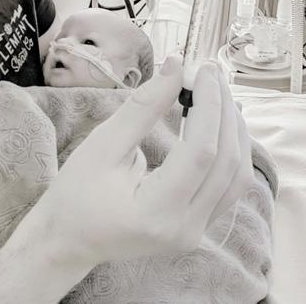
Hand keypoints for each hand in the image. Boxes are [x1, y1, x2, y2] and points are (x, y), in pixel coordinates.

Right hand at [38, 55, 253, 267]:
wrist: (69, 239)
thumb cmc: (76, 191)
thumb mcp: (102, 144)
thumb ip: (142, 107)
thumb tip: (175, 67)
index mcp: (155, 213)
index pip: (201, 153)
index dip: (209, 105)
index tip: (202, 69)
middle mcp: (185, 230)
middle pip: (226, 163)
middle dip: (223, 110)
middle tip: (209, 71)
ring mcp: (195, 233)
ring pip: (236, 177)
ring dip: (232, 129)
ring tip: (216, 91)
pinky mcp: (197, 228)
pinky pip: (228, 186)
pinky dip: (228, 149)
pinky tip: (218, 121)